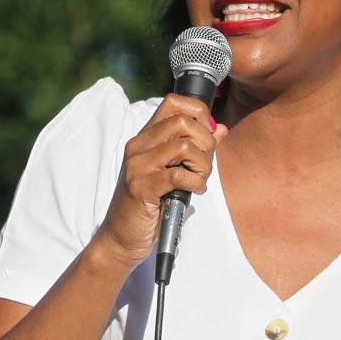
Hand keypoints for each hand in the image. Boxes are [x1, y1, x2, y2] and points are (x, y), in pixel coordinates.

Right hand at [94, 95, 228, 268]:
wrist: (120, 237)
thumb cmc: (149, 204)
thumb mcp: (173, 171)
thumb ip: (196, 149)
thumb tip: (220, 128)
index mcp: (146, 138)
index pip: (174, 102)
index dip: (199, 113)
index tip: (206, 137)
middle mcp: (139, 146)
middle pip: (184, 122)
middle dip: (206, 143)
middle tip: (203, 165)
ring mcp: (137, 166)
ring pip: (186, 147)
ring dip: (203, 166)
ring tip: (198, 180)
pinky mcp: (141, 188)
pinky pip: (179, 175)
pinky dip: (195, 183)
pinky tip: (194, 191)